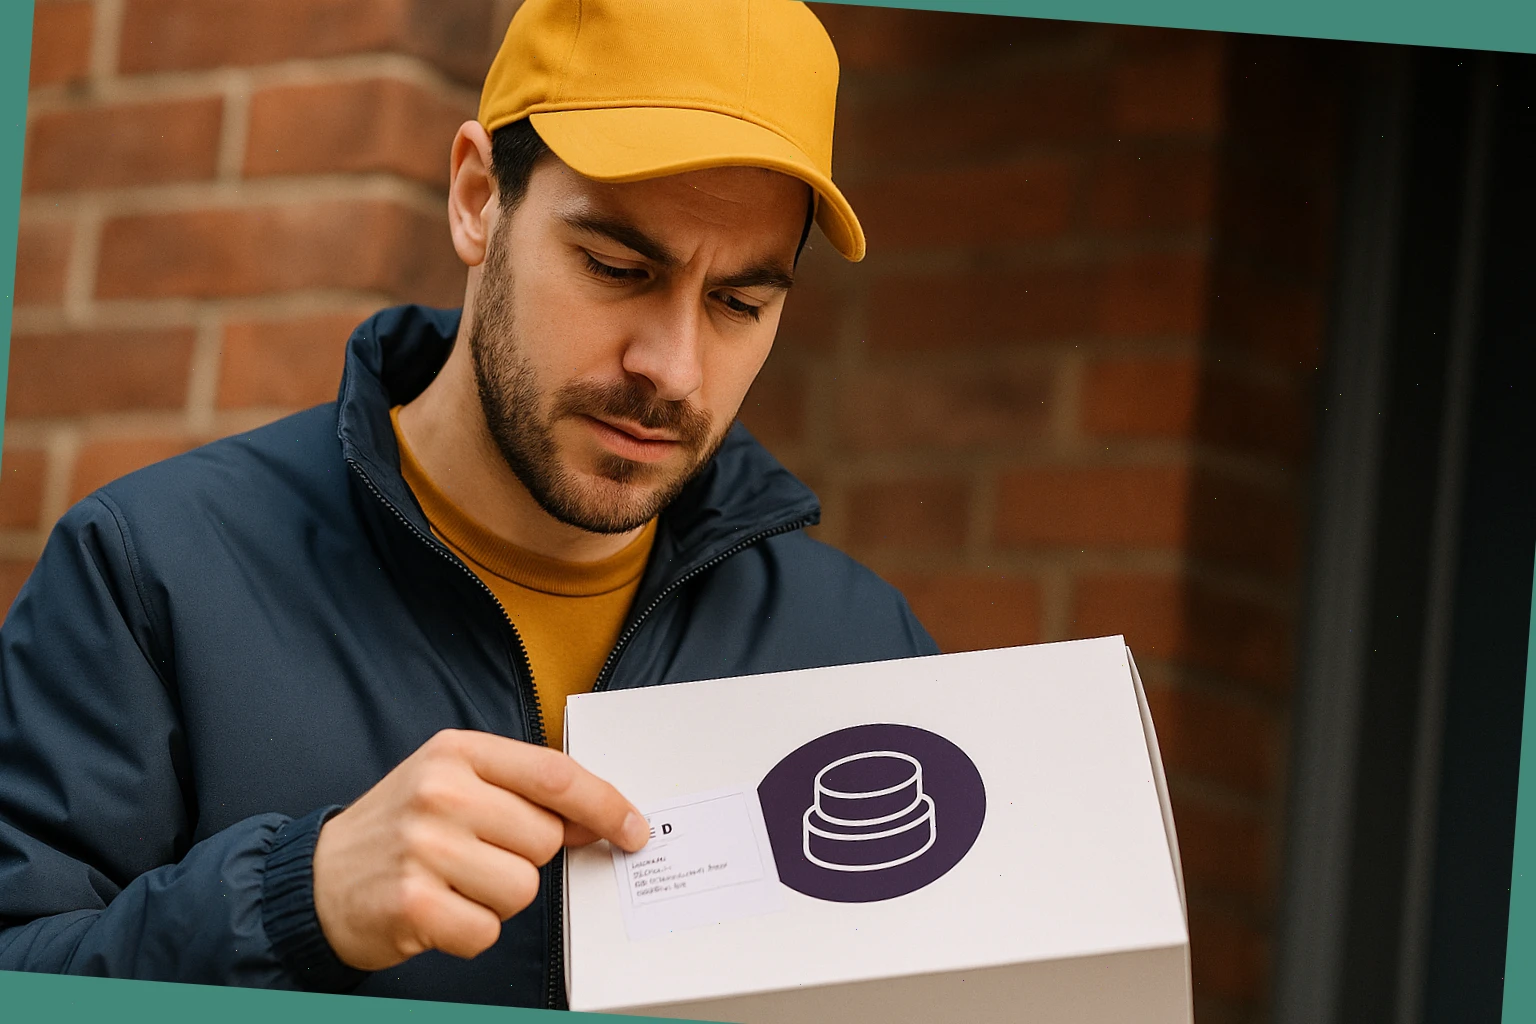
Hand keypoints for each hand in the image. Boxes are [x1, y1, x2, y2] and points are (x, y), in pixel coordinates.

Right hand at [310, 728, 647, 970]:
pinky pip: (488, 930)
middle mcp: (441, 792)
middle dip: (525, 857)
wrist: (317, 880)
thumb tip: (603, 818)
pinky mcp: (413, 904)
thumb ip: (524, 791)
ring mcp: (424, 847)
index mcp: (458, 752)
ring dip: (498, 898)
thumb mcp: (454, 782)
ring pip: (523, 888)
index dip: (606, 804)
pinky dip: (471, 931)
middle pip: (545, 840)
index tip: (634, 828)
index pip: (555, 776)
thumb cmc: (401, 828)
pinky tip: (439, 910)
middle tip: (477, 855)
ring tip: (454, 881)